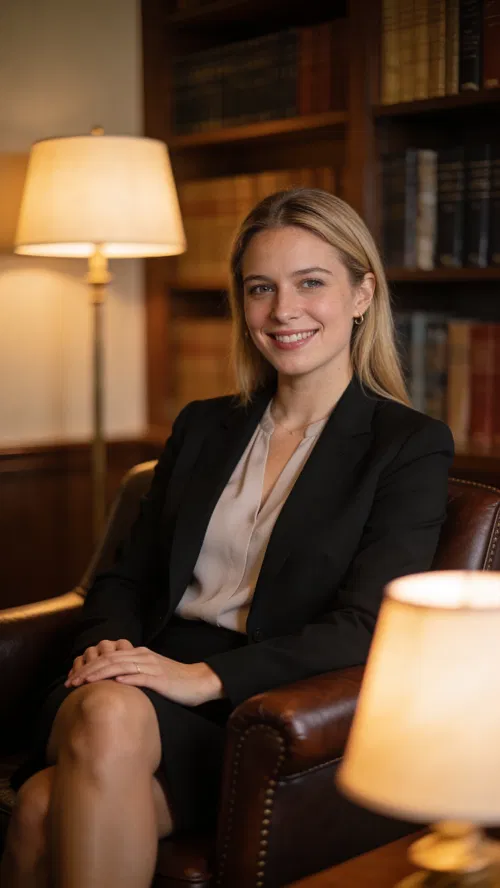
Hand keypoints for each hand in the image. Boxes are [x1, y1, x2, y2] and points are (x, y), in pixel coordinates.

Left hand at [67, 646, 223, 706]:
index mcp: (138, 654)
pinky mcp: (161, 679)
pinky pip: (142, 678)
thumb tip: (109, 681)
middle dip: (87, 670)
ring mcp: (152, 666)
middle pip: (109, 660)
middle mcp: (142, 656)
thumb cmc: (173, 680)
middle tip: (70, 682)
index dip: (88, 666)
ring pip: (121, 666)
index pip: (107, 657)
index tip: (72, 678)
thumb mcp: (149, 671)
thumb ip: (131, 672)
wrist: (198, 681)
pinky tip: (115, 683)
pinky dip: (127, 679)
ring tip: (84, 682)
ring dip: (100, 674)